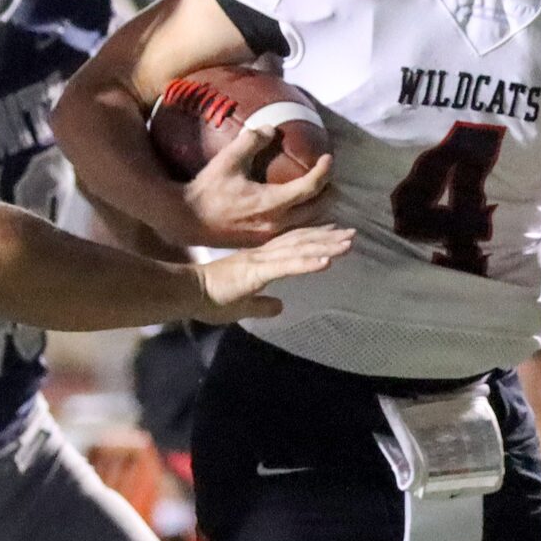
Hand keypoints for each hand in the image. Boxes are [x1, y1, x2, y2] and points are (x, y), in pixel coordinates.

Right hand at [180, 126, 333, 247]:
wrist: (186, 220)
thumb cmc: (207, 189)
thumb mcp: (228, 160)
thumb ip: (251, 141)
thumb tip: (271, 128)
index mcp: (271, 203)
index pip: (309, 187)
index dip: (323, 172)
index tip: (329, 158)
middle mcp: (276, 223)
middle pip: (316, 210)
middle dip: (328, 193)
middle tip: (330, 177)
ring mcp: (270, 236)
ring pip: (307, 225)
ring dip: (319, 210)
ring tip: (323, 195)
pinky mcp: (263, 242)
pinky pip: (294, 232)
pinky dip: (304, 221)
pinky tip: (303, 213)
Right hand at [192, 224, 353, 322]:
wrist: (188, 292)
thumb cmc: (210, 298)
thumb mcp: (243, 306)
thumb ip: (261, 305)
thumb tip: (280, 307)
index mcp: (260, 260)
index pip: (292, 245)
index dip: (315, 239)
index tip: (335, 235)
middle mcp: (264, 255)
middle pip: (301, 243)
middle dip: (328, 238)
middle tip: (352, 233)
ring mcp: (262, 262)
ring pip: (300, 251)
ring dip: (326, 247)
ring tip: (348, 243)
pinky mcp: (257, 272)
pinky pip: (287, 267)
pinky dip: (308, 263)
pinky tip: (327, 262)